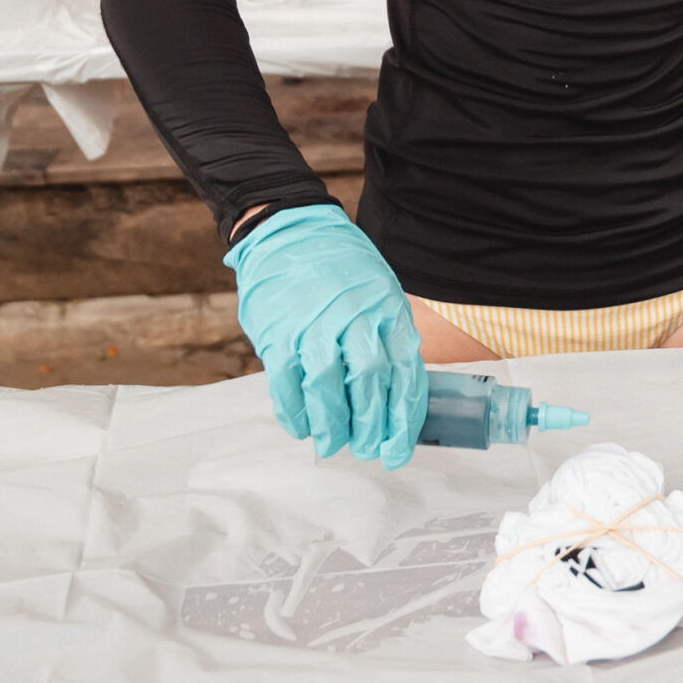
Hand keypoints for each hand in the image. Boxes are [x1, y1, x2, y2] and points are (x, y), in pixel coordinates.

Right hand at [227, 204, 428, 468]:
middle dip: (370, 428)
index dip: (403, 420)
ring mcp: (314, 325)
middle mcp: (354, 319)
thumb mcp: (379, 292)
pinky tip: (302, 426)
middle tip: (367, 451)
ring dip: (332, 425)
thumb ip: (388, 336)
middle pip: (369, 383)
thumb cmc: (340, 269)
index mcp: (386, 311)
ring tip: (333, 444)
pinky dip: (295, 411)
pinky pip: (287, 383)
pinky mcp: (278, 333)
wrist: (289, 230)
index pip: (404, 374)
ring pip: (328, 387)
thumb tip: (398, 392)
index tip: (398, 450)